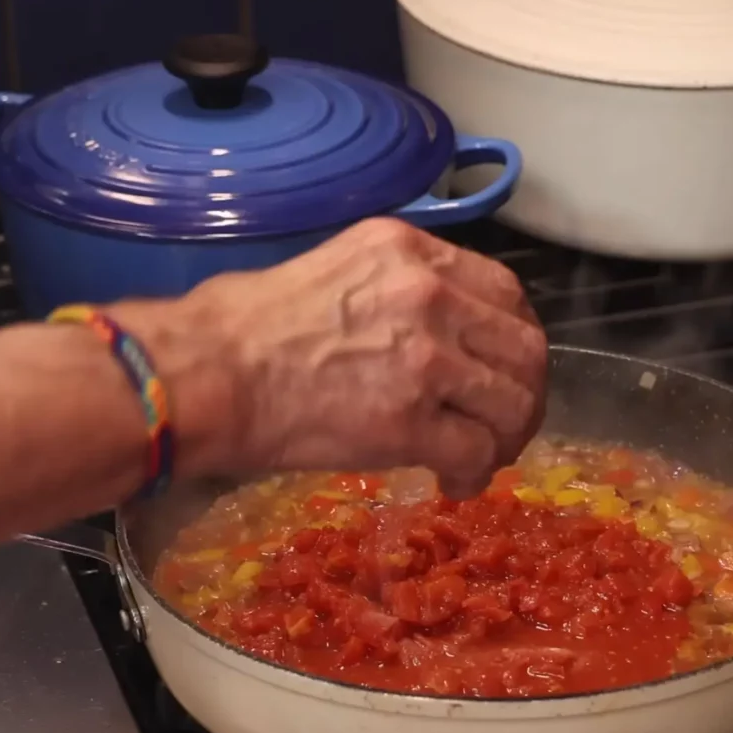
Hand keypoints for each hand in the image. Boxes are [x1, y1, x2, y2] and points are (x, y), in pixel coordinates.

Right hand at [187, 218, 547, 497]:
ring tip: (481, 457)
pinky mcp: (409, 419)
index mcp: (412, 251)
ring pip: (512, 401)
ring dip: (506, 437)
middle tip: (503, 423)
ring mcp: (425, 355)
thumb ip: (397, 289)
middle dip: (524, 392)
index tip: (503, 368)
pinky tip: (452, 481)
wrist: (209, 373)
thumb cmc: (248, 324)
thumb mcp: (335, 271)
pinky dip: (475, 473)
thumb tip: (434, 332)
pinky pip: (475, 451)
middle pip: (524, 346)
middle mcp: (430, 292)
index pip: (504, 291)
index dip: (515, 338)